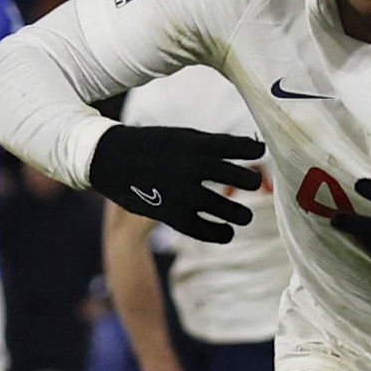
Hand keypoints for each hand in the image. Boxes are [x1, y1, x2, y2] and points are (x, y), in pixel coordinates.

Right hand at [86, 123, 263, 242]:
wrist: (110, 158)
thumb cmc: (153, 146)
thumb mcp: (182, 136)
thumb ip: (212, 145)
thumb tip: (252, 151)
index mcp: (197, 144)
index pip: (238, 147)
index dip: (254, 151)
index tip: (261, 152)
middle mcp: (193, 167)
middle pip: (240, 178)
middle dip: (252, 183)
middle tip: (254, 185)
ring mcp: (183, 192)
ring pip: (229, 210)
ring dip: (241, 215)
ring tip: (243, 216)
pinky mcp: (172, 215)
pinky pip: (206, 231)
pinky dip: (220, 233)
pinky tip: (226, 232)